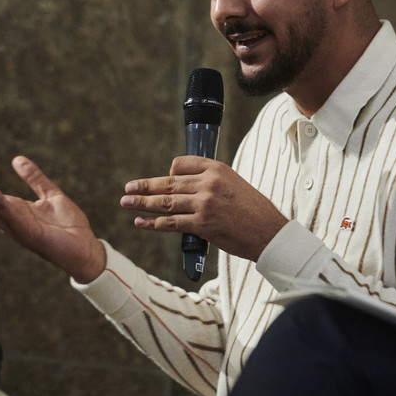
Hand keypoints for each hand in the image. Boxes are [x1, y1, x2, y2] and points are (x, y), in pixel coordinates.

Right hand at [0, 157, 104, 282]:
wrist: (86, 248)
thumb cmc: (68, 226)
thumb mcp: (51, 194)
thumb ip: (34, 178)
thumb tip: (16, 159)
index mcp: (16, 211)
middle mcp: (13, 221)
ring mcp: (20, 230)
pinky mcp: (32, 236)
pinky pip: (14, 220)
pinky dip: (4, 208)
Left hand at [120, 155, 287, 261]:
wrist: (269, 232)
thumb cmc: (253, 210)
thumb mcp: (235, 183)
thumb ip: (211, 181)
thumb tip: (187, 188)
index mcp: (217, 168)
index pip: (181, 163)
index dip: (169, 172)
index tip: (162, 181)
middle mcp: (208, 183)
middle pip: (168, 182)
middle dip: (145, 186)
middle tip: (128, 189)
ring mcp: (204, 204)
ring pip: (165, 202)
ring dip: (142, 203)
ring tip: (126, 203)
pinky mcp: (202, 224)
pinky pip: (170, 222)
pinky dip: (152, 223)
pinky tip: (140, 222)